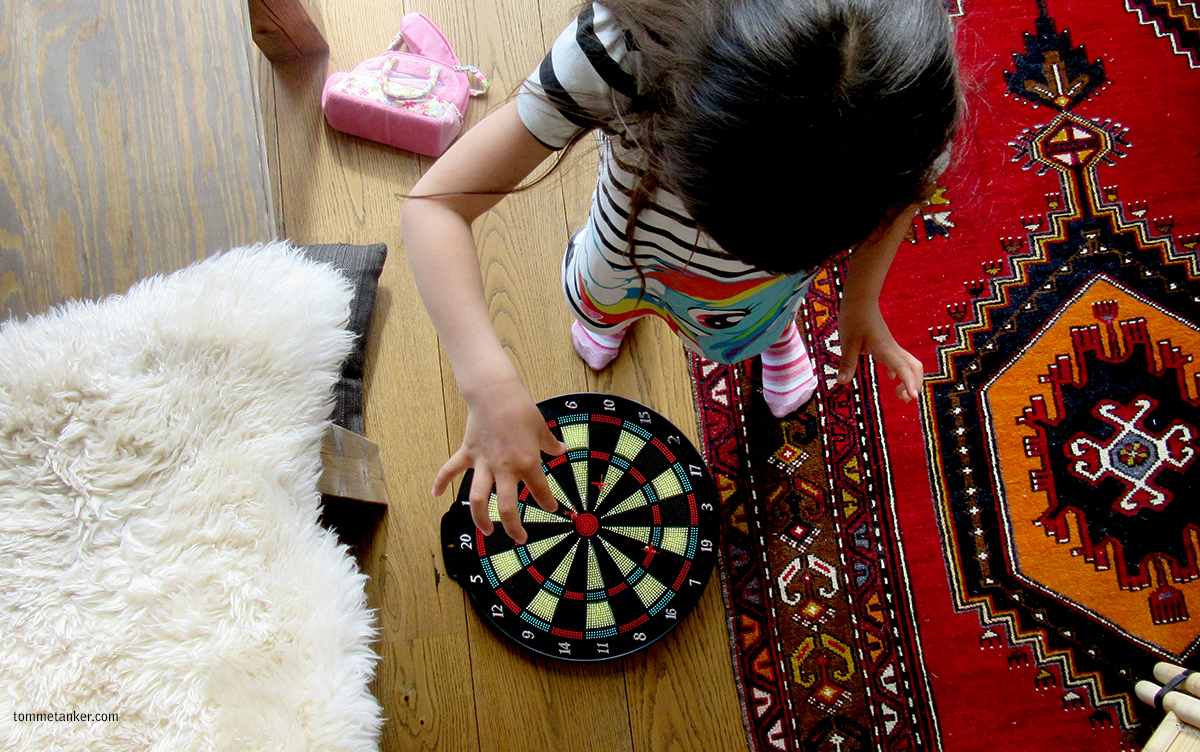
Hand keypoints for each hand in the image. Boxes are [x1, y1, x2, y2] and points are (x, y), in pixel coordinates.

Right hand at [431, 378, 567, 543]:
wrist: (496, 393)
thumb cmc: (520, 409)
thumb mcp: (541, 428)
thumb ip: (550, 444)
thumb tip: (562, 450)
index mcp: (527, 464)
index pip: (540, 492)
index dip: (548, 504)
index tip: (552, 509)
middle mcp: (505, 469)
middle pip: (507, 508)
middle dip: (514, 528)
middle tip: (520, 538)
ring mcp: (484, 463)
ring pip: (478, 498)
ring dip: (480, 518)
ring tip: (486, 530)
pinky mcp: (468, 453)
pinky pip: (451, 470)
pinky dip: (441, 482)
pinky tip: (435, 494)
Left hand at [835, 298, 922, 401]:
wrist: (860, 300)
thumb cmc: (854, 318)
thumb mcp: (848, 342)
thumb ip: (847, 363)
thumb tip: (841, 383)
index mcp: (885, 349)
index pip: (902, 368)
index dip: (909, 383)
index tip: (913, 398)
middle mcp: (892, 349)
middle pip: (914, 368)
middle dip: (915, 384)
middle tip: (904, 400)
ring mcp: (892, 346)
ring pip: (910, 364)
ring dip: (909, 379)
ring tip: (898, 395)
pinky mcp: (887, 344)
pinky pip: (900, 360)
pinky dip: (900, 372)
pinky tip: (890, 378)